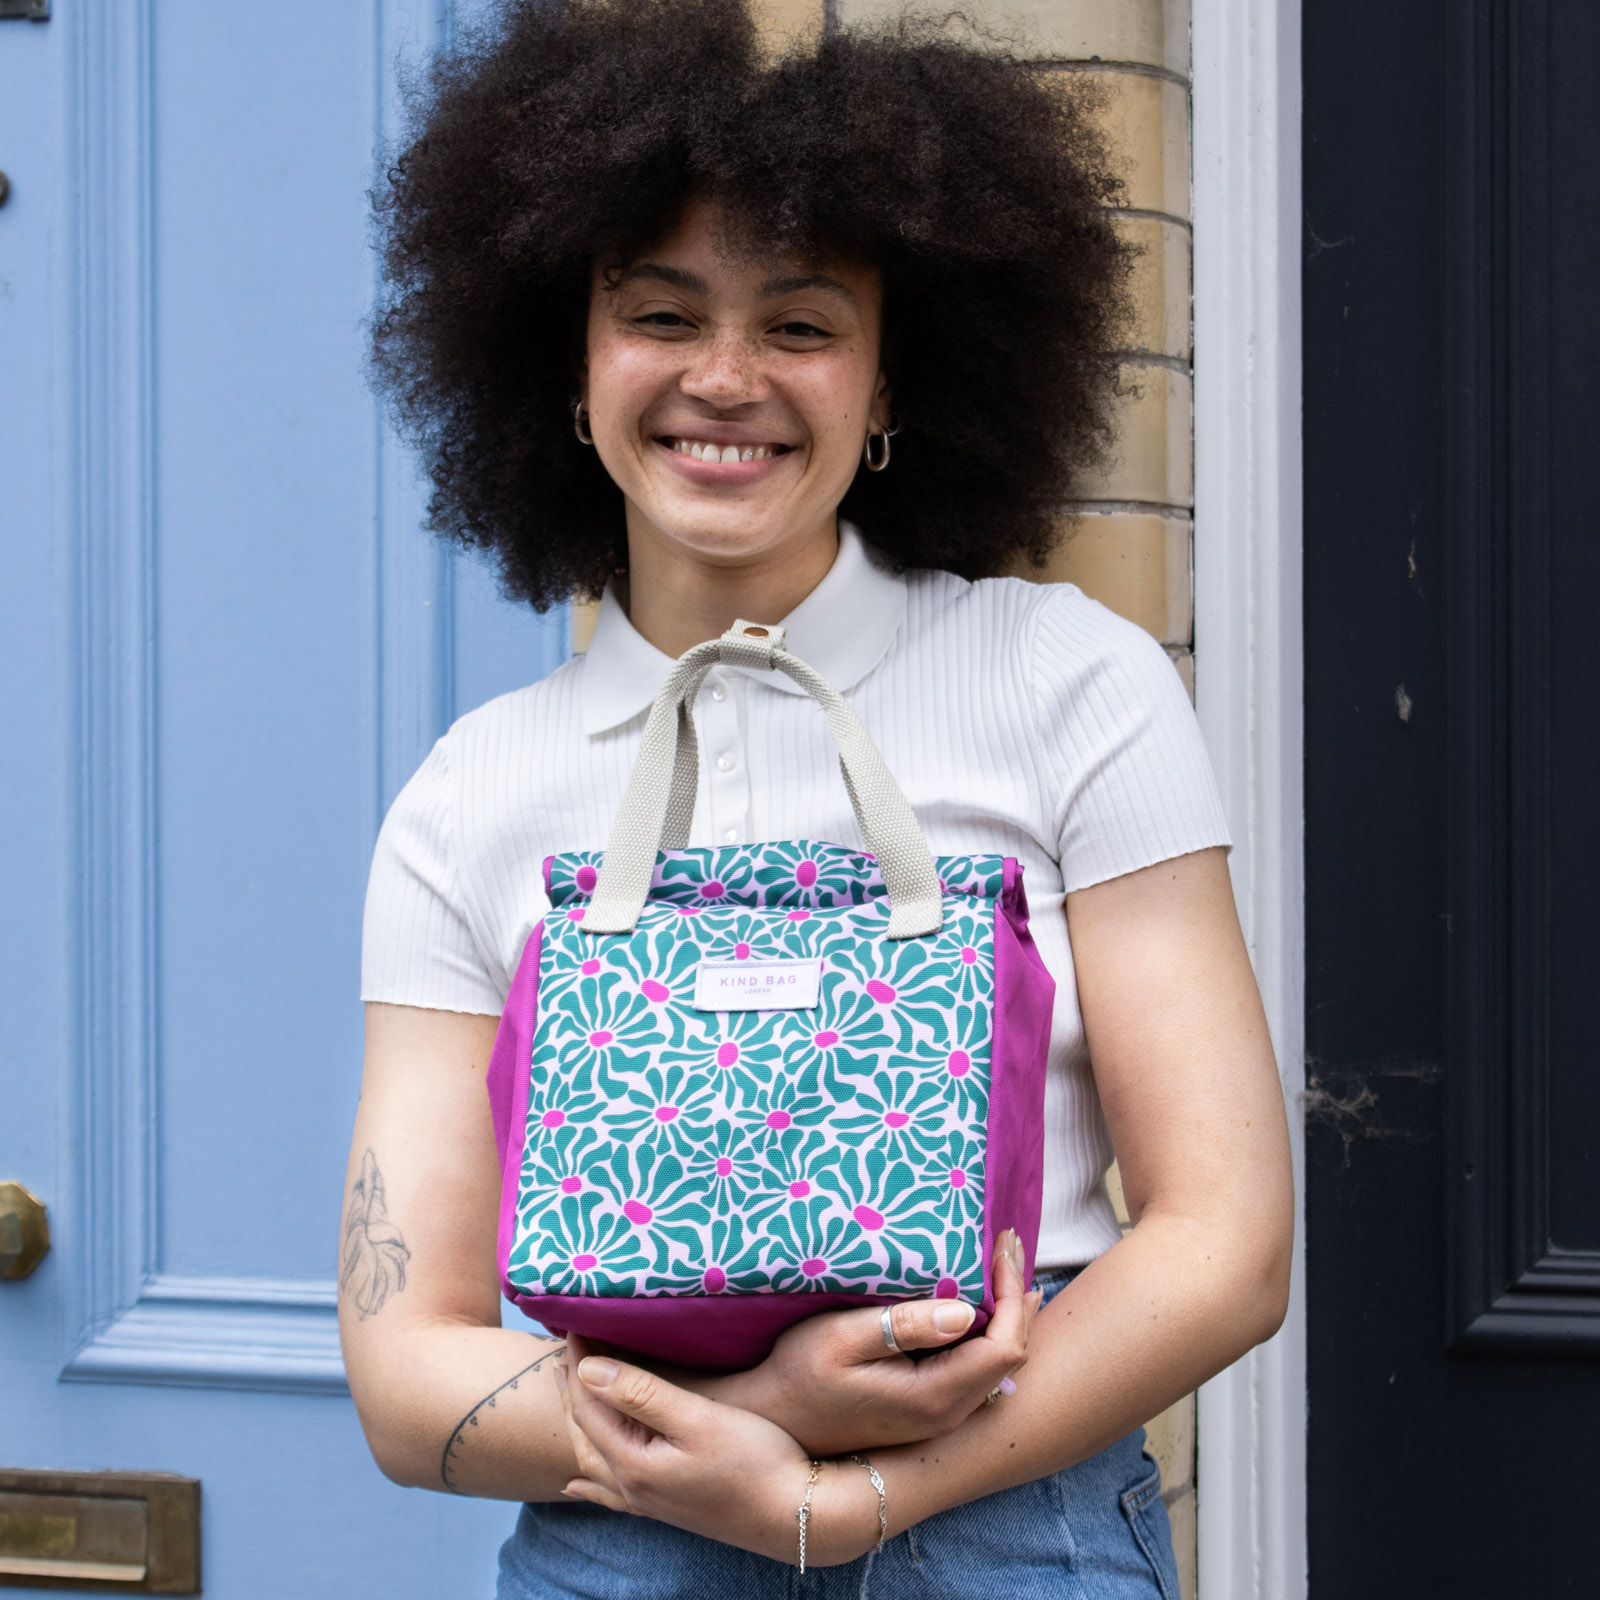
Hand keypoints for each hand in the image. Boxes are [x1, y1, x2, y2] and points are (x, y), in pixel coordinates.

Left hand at [555, 1340, 876, 1566]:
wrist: (794, 1515)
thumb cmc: (754, 1460)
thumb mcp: (697, 1417)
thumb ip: (641, 1393)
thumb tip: (587, 1369)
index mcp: (632, 1461)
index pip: (589, 1403)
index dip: (579, 1361)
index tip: (575, 1323)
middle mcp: (631, 1486)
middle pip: (584, 1431)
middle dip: (572, 1389)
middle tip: (566, 1349)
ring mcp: (647, 1502)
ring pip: (593, 1460)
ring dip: (578, 1423)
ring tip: (571, 1392)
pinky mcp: (666, 1509)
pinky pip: (610, 1492)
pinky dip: (589, 1481)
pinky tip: (579, 1483)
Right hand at [707, 1229, 1041, 1456]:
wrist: (776, 1421)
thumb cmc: (801, 1373)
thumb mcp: (841, 1338)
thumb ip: (904, 1325)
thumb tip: (966, 1311)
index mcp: (934, 1397)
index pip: (1004, 1347)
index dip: (1011, 1295)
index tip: (1001, 1246)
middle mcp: (948, 1413)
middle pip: (1011, 1356)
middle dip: (1017, 1298)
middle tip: (1011, 1243)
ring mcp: (941, 1417)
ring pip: (998, 1364)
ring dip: (1006, 1313)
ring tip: (1004, 1264)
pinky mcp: (930, 1410)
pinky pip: (978, 1369)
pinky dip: (989, 1330)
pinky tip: (981, 1303)